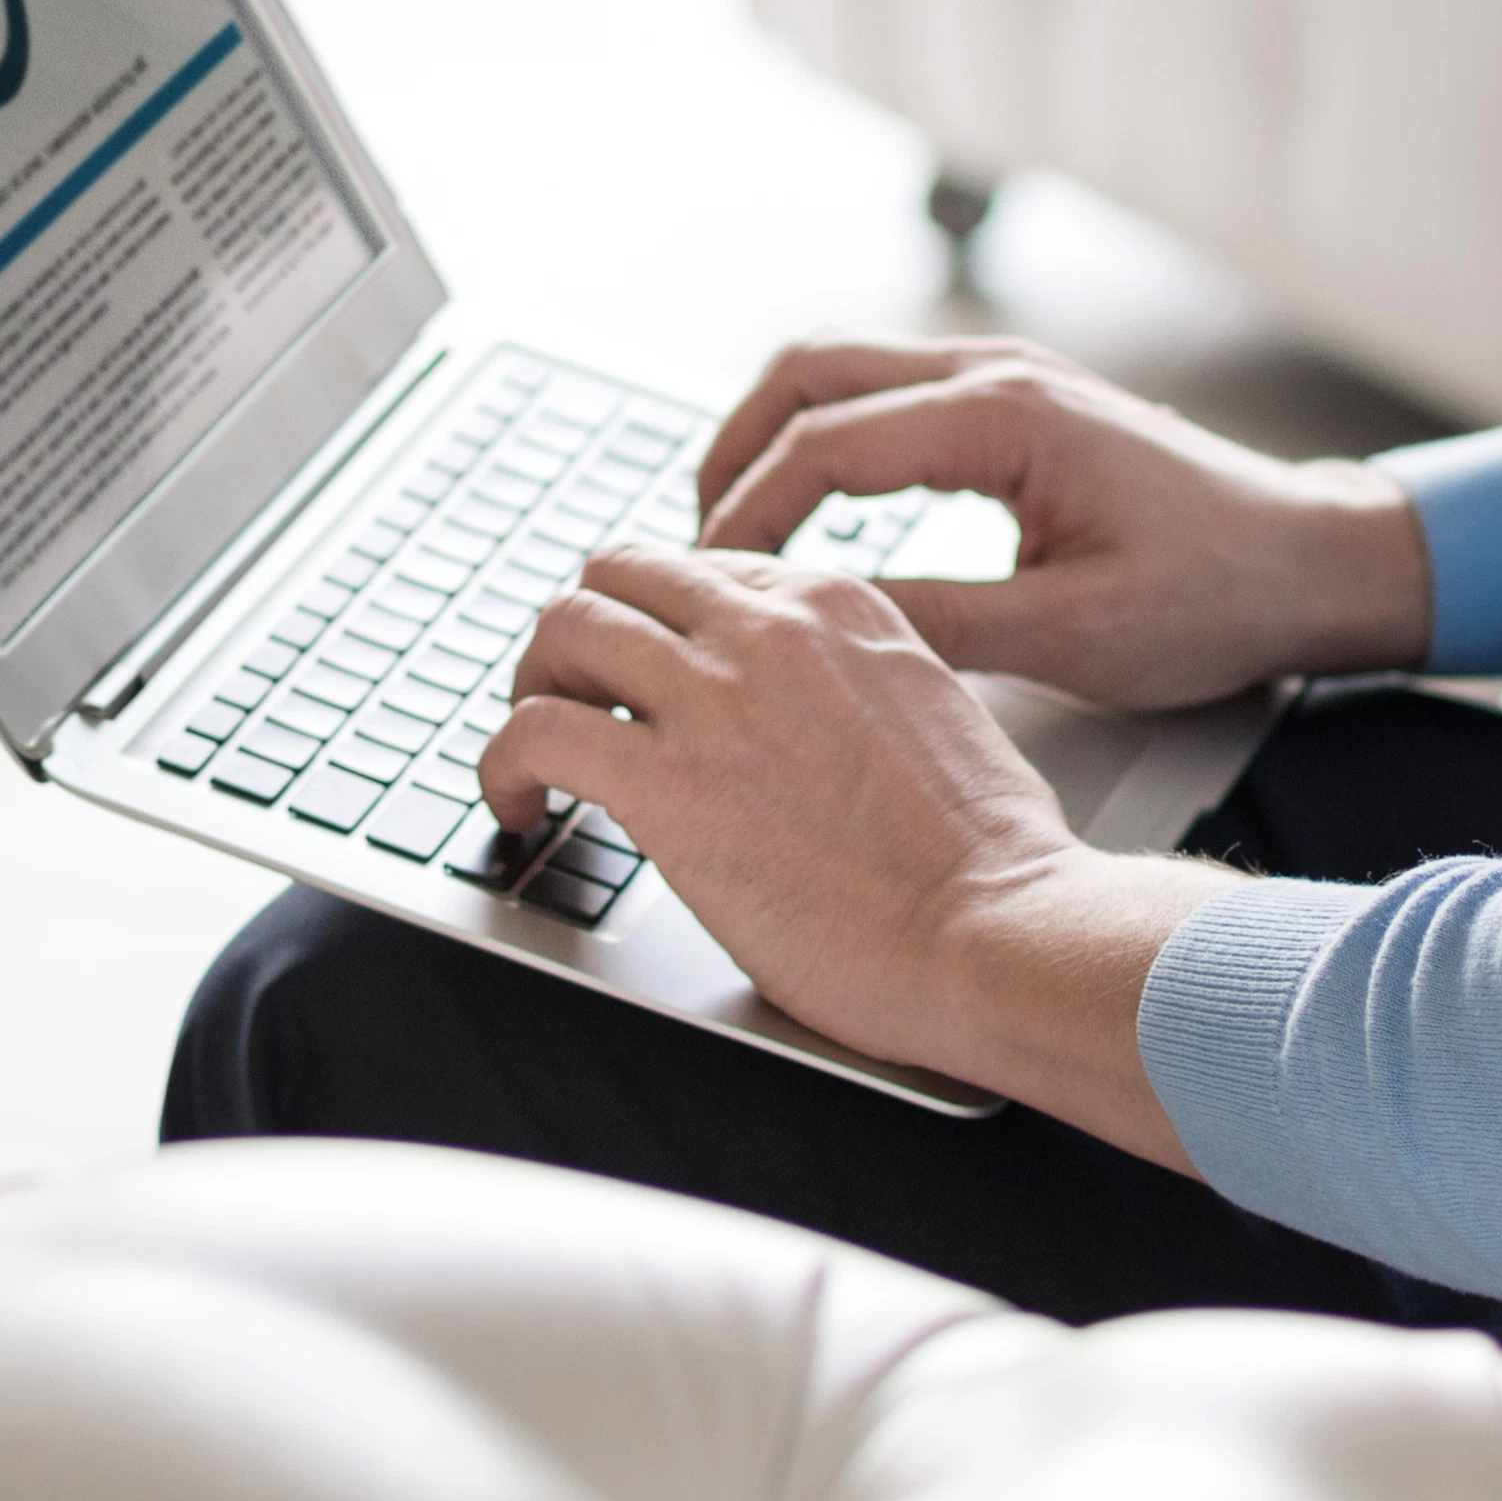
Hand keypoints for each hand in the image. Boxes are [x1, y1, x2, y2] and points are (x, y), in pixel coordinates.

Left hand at [479, 543, 1243, 1149]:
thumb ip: (846, 681)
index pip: (699, 568)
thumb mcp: (929, 707)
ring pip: (562, 628)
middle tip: (571, 699)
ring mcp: (712, 696)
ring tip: (534, 756)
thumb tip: (791, 711)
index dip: (655, 623)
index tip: (641, 677)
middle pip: (617, 574)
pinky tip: (518, 811)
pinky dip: (500, 766)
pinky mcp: (665, 782)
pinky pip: (531, 732)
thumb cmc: (987, 858)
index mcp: (837, 602)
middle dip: (582, 634)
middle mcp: (767, 626)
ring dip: (532, 687)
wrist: (1001, 932)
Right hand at [687, 335, 1433, 712]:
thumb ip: (942, 623)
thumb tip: (823, 625)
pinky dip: (822, 435)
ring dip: (771, 434)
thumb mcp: (1075, 636)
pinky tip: (810, 508)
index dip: (748, 514)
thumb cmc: (1217, 596)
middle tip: (692, 542)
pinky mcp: (1011, 399)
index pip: (825, 444)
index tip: (706, 583)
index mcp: (1003, 416)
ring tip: (732, 526)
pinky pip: (883, 391)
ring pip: (839, 367)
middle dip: (732, 449)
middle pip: (808, 370)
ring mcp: (1002, 374)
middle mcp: (993, 372)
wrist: (1313, 560)